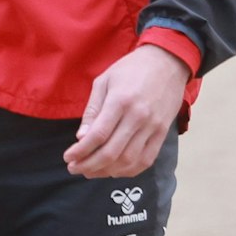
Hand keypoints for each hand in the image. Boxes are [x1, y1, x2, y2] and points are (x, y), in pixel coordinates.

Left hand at [64, 45, 189, 178]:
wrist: (167, 63)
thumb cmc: (130, 70)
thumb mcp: (104, 82)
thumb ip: (92, 110)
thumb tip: (81, 137)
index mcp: (120, 102)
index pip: (98, 135)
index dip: (81, 151)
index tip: (68, 157)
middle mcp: (138, 117)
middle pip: (112, 152)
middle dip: (90, 165)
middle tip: (74, 168)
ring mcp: (153, 127)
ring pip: (129, 160)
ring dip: (107, 171)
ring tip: (90, 172)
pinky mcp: (163, 133)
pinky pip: (147, 160)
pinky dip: (129, 170)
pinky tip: (114, 171)